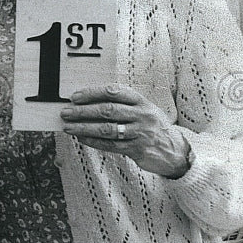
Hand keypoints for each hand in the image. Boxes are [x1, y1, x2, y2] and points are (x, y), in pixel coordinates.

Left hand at [59, 83, 190, 178]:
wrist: (175, 150)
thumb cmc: (153, 126)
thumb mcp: (144, 110)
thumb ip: (123, 104)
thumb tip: (89, 102)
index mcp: (142, 101)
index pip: (114, 92)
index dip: (93, 93)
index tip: (75, 96)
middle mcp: (142, 115)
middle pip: (107, 110)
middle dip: (83, 111)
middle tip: (66, 112)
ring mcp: (140, 132)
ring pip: (107, 128)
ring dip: (84, 127)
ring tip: (69, 127)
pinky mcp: (137, 149)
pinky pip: (110, 145)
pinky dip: (93, 141)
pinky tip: (82, 138)